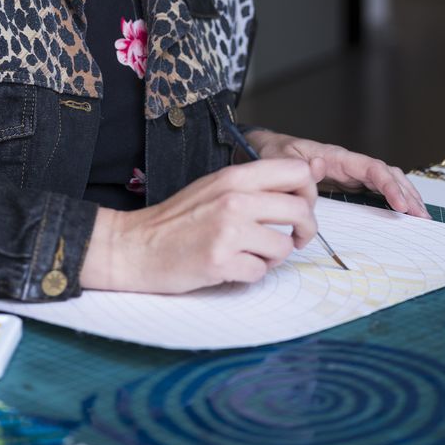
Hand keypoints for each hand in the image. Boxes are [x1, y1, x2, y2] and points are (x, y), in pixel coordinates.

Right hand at [80, 158, 317, 292]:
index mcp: (234, 176)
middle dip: (303, 230)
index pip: (296, 170)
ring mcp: (227, 230)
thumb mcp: (215, 187)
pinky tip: (230, 266)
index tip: (298, 207)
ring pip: (283, 247)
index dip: (307, 191)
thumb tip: (309, 173)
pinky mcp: (220, 261)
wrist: (135, 246)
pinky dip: (249, 274)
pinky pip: (259, 272)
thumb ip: (256, 183)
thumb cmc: (177, 219)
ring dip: (271, 257)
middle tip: (292, 239)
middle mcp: (234, 199)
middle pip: (299, 210)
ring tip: (248, 253)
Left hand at [244, 129, 429, 218]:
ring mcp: (347, 174)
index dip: (388, 184)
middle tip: (422, 216)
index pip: (370, 168)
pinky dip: (391, 199)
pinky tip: (402, 212)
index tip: (401, 203)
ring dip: (404, 196)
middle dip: (406, 192)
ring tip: (421, 216)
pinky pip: (373, 189)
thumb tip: (319, 169)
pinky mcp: (344, 184)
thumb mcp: (279, 159)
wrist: (261, 152)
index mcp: (334, 156)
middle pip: (385, 174)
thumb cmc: (271, 153)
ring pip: (384, 181)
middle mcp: (346, 164)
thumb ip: (297, 167)